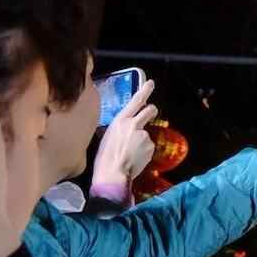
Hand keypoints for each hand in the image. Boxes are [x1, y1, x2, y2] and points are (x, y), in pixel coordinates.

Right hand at [91, 79, 156, 196]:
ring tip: (130, 152)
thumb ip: (120, 128)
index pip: (135, 101)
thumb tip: (126, 128)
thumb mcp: (108, 135)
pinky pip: (148, 147)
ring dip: (142, 140)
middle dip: (151, 111)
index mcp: (120, 120)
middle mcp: (134, 125)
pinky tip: (135, 158)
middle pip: (150, 110)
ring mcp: (144, 135)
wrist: (112, 172)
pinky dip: (144, 151)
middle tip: (150, 114)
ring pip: (146, 134)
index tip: (151, 83)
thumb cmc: (105, 156)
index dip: (145, 91)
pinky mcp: (150, 147)